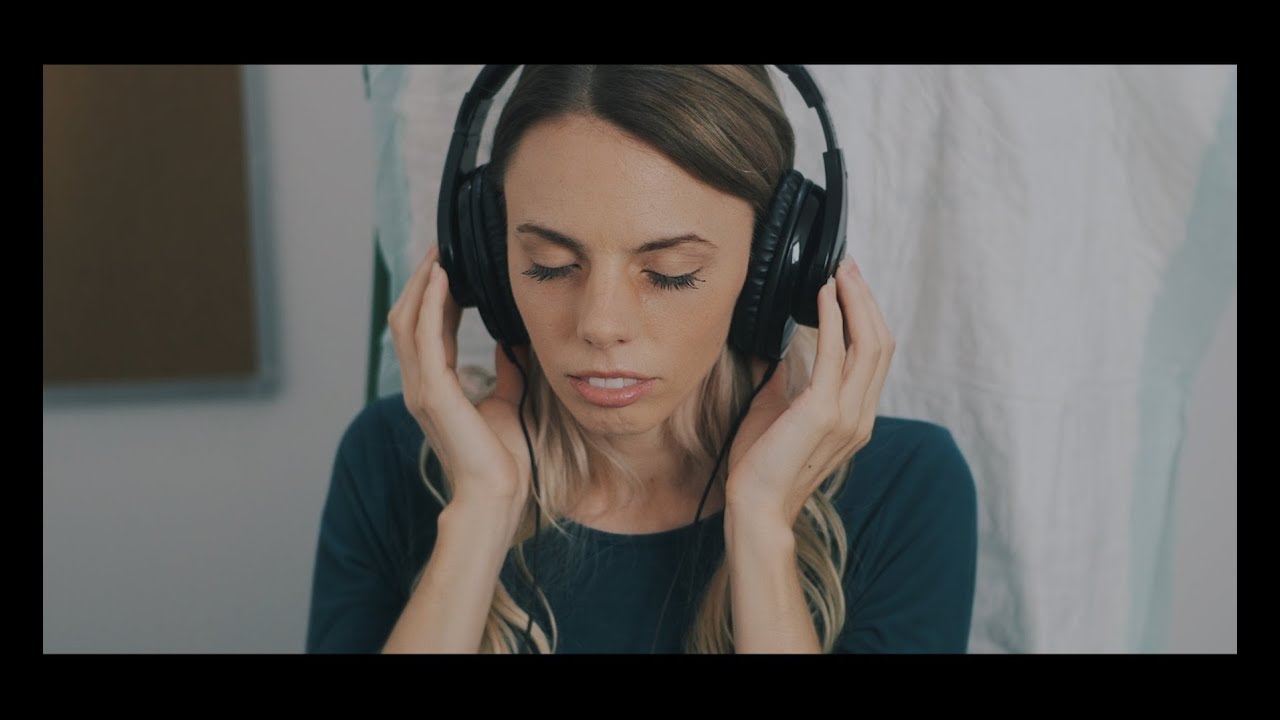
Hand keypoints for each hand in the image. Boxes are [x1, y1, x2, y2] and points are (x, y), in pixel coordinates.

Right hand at [387, 244, 532, 519]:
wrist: (497, 496)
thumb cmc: (502, 460)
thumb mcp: (507, 405)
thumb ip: (506, 374)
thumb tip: (510, 345)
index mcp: (435, 389)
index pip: (426, 330)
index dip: (434, 296)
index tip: (450, 266)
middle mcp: (420, 385)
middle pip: (407, 319)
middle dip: (422, 281)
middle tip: (440, 247)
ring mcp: (422, 389)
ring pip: (408, 322)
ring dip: (423, 284)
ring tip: (440, 253)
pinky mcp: (433, 393)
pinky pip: (424, 337)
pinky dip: (430, 304)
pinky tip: (443, 279)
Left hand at [725, 257, 894, 526]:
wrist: (756, 505)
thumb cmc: (761, 465)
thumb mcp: (776, 412)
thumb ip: (788, 382)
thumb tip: (782, 352)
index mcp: (855, 416)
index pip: (875, 357)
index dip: (867, 317)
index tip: (849, 286)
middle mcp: (860, 414)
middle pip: (881, 344)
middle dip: (866, 300)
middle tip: (848, 267)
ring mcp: (848, 414)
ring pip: (869, 344)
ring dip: (855, 301)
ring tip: (840, 272)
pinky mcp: (825, 412)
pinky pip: (837, 354)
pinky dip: (833, 319)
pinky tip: (823, 296)